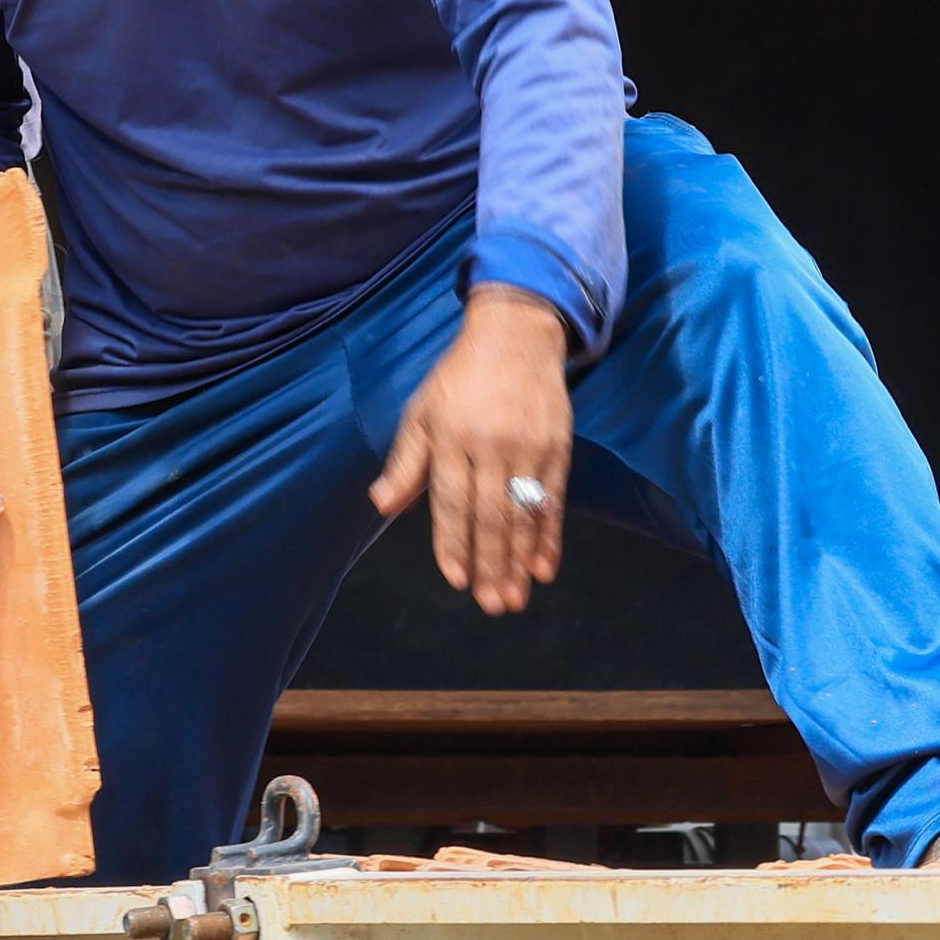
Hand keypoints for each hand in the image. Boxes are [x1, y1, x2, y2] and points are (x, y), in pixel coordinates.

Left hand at [370, 288, 572, 614]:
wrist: (517, 334)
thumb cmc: (459, 378)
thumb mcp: (422, 412)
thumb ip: (406, 463)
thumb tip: (382, 505)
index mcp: (452, 436)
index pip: (452, 500)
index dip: (454, 542)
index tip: (455, 580)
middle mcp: (492, 444)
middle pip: (491, 514)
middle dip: (490, 564)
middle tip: (492, 605)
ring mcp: (529, 446)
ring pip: (524, 513)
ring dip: (518, 560)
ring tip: (514, 599)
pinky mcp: (558, 445)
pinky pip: (554, 498)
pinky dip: (550, 535)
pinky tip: (544, 567)